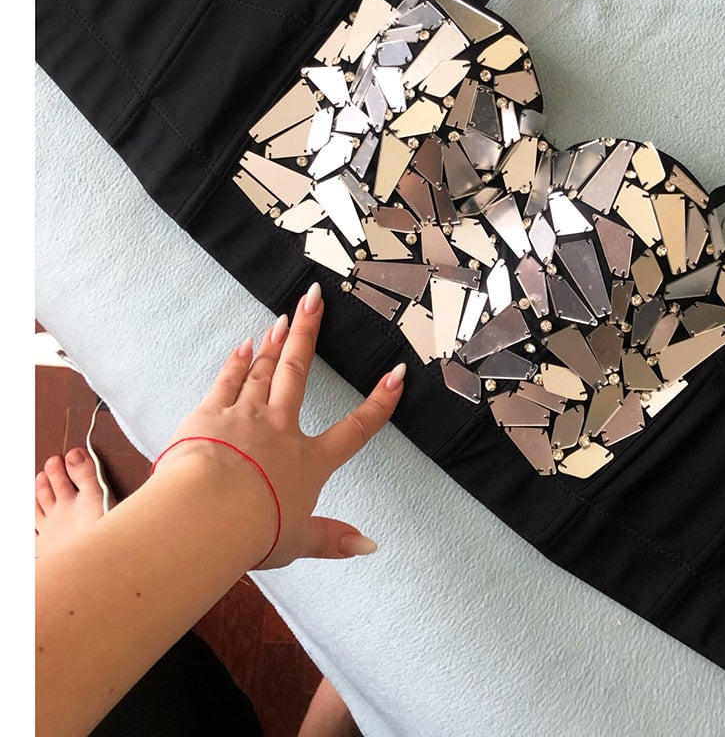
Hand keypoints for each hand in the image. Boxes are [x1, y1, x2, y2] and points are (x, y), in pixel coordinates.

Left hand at [155, 282, 404, 568]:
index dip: (379, 403)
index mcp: (308, 462)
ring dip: (274, 342)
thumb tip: (369, 545)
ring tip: (283, 316)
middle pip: (298, 373)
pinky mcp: (210, 415)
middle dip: (309, 335)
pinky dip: (237, 362)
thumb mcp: (299, 542)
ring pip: (264, 371)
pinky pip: (228, 381)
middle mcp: (281, 429)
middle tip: (314, 300)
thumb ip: (332, 539)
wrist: (208, 515)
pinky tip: (244, 345)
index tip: (396, 375)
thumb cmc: (252, 533)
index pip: (354, 431)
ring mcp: (246, 416)